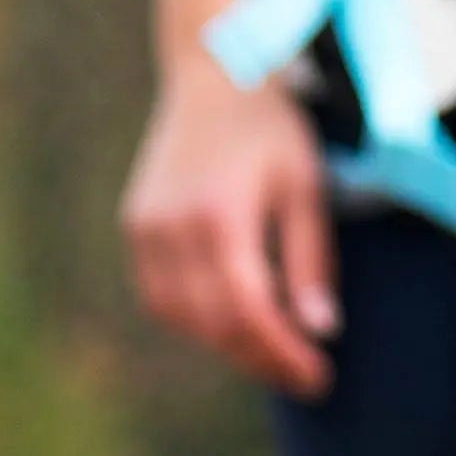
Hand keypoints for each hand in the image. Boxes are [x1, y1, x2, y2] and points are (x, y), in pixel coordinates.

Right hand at [123, 55, 340, 398]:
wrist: (212, 78)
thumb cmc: (271, 131)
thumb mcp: (307, 189)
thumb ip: (311, 261)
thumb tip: (320, 329)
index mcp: (221, 214)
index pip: (250, 310)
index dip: (283, 353)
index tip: (318, 376)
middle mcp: (173, 226)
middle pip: (215, 323)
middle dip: (263, 359)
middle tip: (305, 376)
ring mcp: (146, 228)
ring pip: (183, 317)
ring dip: (229, 345)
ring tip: (274, 349)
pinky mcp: (135, 227)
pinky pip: (161, 296)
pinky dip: (197, 320)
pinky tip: (234, 319)